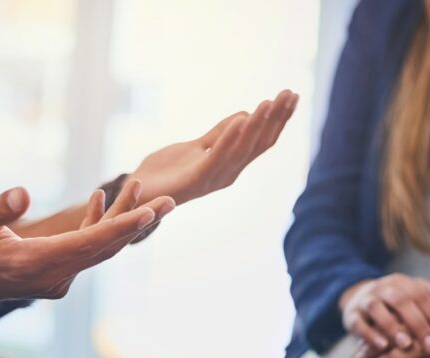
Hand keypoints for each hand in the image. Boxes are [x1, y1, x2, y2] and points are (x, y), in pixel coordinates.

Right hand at [0, 180, 173, 301]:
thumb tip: (23, 193)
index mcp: (38, 265)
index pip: (90, 244)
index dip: (121, 227)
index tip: (150, 213)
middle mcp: (55, 276)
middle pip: (105, 246)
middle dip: (138, 222)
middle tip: (171, 201)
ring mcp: (58, 279)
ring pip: (98, 247)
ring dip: (120, 219)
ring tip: (140, 187)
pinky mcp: (56, 274)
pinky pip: (86, 249)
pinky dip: (97, 225)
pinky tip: (101, 198)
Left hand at [131, 89, 298, 205]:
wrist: (138, 193)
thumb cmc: (167, 171)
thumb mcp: (197, 146)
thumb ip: (219, 134)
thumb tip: (245, 116)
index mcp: (230, 165)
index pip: (261, 140)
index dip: (278, 119)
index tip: (292, 96)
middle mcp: (228, 173)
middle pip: (258, 143)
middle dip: (275, 118)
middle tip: (290, 93)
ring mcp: (213, 178)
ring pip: (242, 149)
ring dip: (257, 124)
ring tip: (268, 103)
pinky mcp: (196, 180)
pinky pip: (216, 156)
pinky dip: (230, 138)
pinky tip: (242, 120)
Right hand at [340, 273, 429, 354]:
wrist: (357, 299)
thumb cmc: (393, 304)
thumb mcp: (410, 295)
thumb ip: (428, 295)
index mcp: (401, 283)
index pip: (422, 297)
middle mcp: (382, 288)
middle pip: (402, 302)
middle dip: (419, 325)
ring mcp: (365, 300)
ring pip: (378, 309)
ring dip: (392, 327)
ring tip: (406, 345)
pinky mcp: (350, 315)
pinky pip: (358, 323)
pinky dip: (370, 334)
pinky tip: (382, 347)